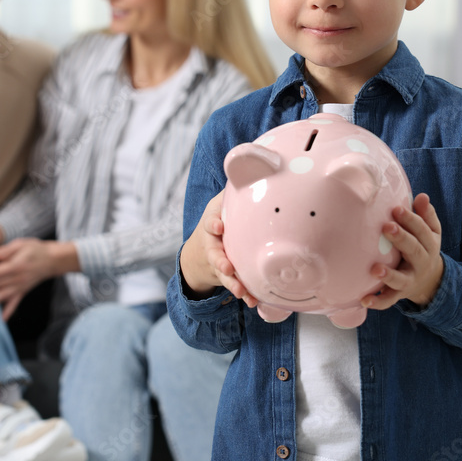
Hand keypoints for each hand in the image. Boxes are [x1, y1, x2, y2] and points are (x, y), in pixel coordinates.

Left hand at [0, 238, 77, 319]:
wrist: (53, 259)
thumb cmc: (36, 249)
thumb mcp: (22, 243)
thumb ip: (8, 250)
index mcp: (15, 266)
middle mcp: (17, 280)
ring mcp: (20, 288)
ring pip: (1, 296)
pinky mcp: (23, 292)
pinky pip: (14, 304)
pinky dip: (8, 313)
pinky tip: (0, 320)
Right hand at [178, 191, 257, 307]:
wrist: (201, 251)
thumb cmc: (221, 219)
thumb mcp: (223, 203)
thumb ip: (238, 190)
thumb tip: (261, 160)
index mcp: (213, 223)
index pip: (210, 221)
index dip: (213, 224)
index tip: (218, 227)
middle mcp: (213, 244)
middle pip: (214, 253)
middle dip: (220, 261)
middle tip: (228, 267)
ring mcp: (220, 261)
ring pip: (224, 274)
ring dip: (232, 283)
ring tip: (240, 292)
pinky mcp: (228, 276)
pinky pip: (236, 286)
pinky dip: (244, 294)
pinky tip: (253, 300)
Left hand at [362, 192, 443, 309]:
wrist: (430, 281)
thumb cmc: (423, 247)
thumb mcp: (430, 232)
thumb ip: (425, 215)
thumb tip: (422, 196)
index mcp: (429, 243)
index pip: (422, 230)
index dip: (410, 219)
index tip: (396, 209)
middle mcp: (421, 262)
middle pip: (414, 250)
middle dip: (401, 239)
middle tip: (386, 227)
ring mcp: (410, 279)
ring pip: (401, 279)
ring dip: (389, 275)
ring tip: (375, 269)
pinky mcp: (400, 293)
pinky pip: (389, 299)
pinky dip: (378, 301)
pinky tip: (364, 299)